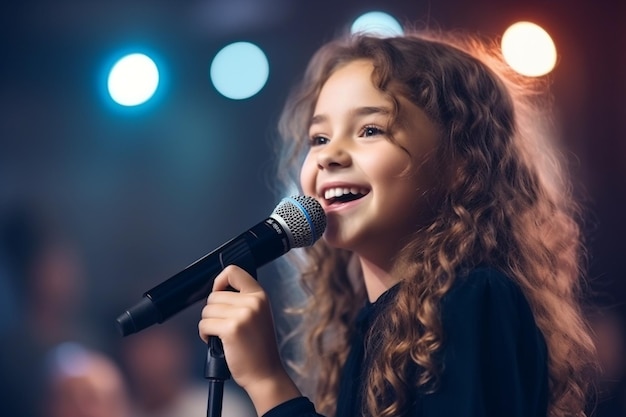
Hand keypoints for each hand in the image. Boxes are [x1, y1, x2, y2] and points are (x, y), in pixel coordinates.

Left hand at [199, 265, 300, 412]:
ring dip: (208, 324)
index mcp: (260, 295)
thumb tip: (218, 289)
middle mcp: (253, 302)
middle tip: (223, 325)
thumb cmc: (258, 347)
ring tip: (221, 335)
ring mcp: (243, 315)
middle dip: (213, 312)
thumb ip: (243, 299)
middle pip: (214, 295)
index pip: (233, 271)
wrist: (265, 374)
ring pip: (207, 310)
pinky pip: (204, 324)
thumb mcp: (258, 314)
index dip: (219, 281)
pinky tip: (216, 342)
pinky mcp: (231, 329)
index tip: (218, 293)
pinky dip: (205, 334)